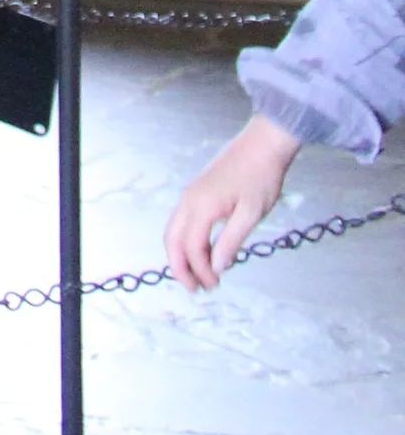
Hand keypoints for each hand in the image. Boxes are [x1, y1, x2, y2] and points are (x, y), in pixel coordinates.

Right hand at [165, 115, 300, 292]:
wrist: (262, 145)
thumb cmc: (261, 179)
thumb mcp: (251, 213)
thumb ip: (231, 241)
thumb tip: (217, 268)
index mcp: (201, 206)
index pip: (192, 248)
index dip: (201, 271)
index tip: (215, 286)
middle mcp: (189, 200)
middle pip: (172, 239)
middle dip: (180, 267)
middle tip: (196, 289)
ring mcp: (190, 194)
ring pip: (174, 230)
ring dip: (181, 255)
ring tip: (198, 275)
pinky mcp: (197, 191)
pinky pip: (182, 221)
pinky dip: (186, 241)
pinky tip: (203, 252)